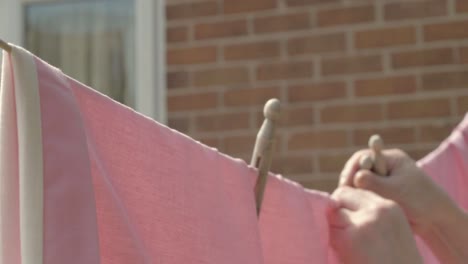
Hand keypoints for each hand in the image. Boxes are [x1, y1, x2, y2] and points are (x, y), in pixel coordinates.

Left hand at [329, 186, 421, 263]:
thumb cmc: (393, 263)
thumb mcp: (389, 233)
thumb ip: (369, 215)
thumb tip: (334, 202)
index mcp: (391, 208)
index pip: (356, 191)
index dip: (346, 205)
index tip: (348, 223)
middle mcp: (380, 209)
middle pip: (341, 195)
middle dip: (337, 212)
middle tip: (344, 235)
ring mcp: (365, 222)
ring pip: (332, 212)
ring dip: (333, 227)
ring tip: (347, 247)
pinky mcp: (351, 237)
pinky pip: (329, 230)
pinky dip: (331, 241)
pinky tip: (346, 255)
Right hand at [338, 149, 458, 233]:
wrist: (435, 219)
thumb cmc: (419, 200)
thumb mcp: (395, 190)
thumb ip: (374, 183)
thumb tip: (355, 177)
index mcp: (391, 158)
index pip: (363, 157)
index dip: (352, 169)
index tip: (346, 183)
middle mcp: (384, 166)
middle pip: (358, 169)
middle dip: (351, 181)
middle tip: (345, 194)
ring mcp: (382, 179)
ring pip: (358, 182)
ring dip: (355, 191)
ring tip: (353, 202)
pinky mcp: (380, 192)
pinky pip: (363, 192)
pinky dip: (360, 198)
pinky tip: (358, 206)